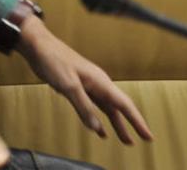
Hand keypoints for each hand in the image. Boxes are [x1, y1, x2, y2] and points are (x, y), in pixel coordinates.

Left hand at [16, 15, 152, 143]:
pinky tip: (101, 130)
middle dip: (132, 124)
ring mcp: (89, 85)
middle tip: (142, 139)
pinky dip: (100, 119)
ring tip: (126, 139)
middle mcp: (98, 83)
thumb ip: (83, 106)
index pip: (124, 104)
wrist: (40, 47)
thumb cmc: (54, 61)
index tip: (147, 135)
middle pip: (120, 107)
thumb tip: (96, 126)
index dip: (137, 121)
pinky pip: (95, 107)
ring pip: (108, 108)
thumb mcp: (68, 85)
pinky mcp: (79, 88)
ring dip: (117, 124)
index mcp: (100, 81)